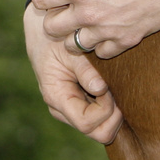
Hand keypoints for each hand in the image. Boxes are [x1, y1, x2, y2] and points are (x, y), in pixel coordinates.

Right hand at [25, 0, 122, 143]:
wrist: (42, 27)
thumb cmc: (55, 35)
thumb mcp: (69, 48)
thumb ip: (85, 70)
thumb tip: (101, 89)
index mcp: (56, 97)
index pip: (87, 123)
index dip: (105, 110)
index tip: (110, 88)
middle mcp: (62, 109)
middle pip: (97, 132)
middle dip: (113, 117)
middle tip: (117, 91)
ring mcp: (69, 107)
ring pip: (100, 127)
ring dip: (112, 111)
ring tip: (112, 85)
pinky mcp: (77, 101)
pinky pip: (99, 115)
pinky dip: (109, 106)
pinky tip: (110, 86)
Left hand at [29, 0, 159, 58]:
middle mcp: (89, 14)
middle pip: (51, 27)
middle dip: (53, 14)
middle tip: (66, 3)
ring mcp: (107, 31)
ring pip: (72, 45)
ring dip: (73, 32)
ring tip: (84, 17)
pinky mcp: (125, 41)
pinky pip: (100, 52)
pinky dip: (98, 43)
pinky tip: (104, 27)